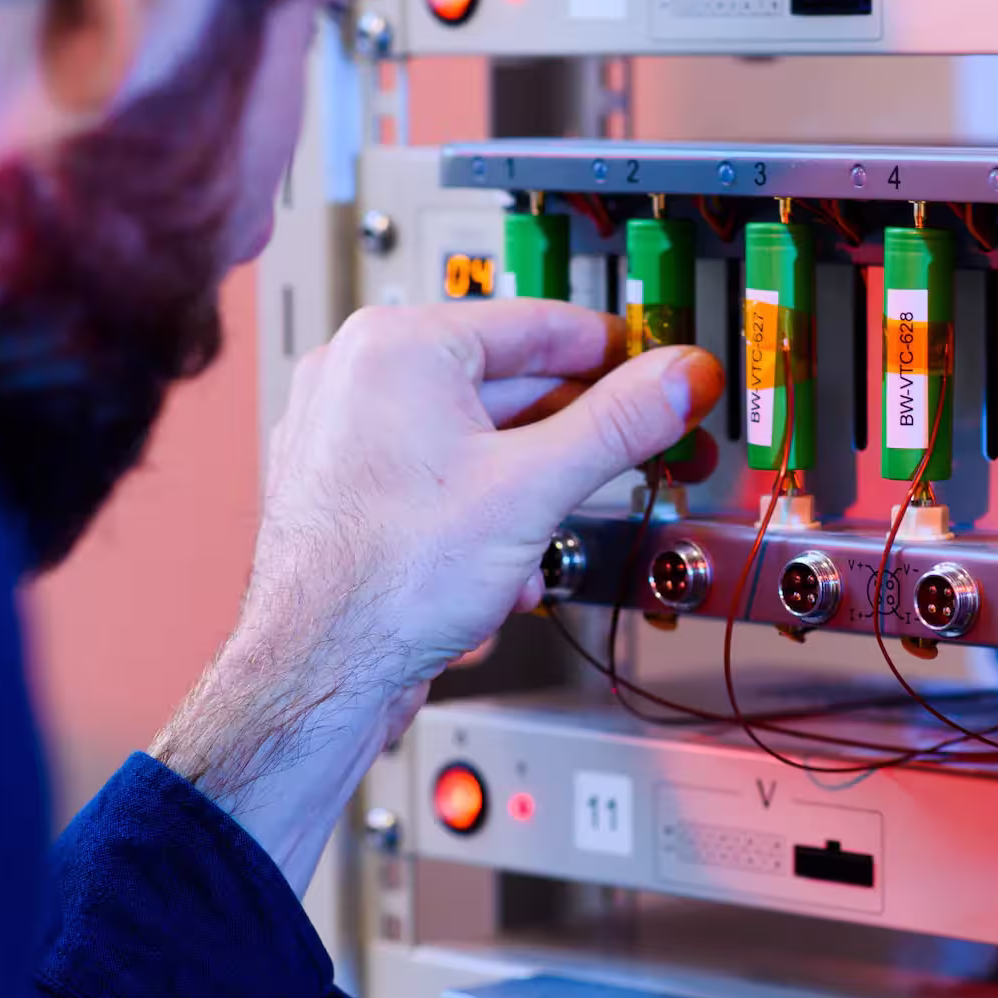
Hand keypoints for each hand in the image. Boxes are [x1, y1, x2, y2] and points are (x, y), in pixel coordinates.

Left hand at [152, 300, 722, 892]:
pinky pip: (440, 483)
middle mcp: (358, 375)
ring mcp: (344, 434)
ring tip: (540, 542)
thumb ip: (619, 423)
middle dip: (569, 442)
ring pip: (477, 443)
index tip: (656, 369)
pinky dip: (480, 519)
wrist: (318, 674)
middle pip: (508, 387)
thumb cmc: (386, 580)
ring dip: (525, 494)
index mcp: (397, 345)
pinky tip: (497, 572)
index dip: (613, 352)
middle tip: (631, 453)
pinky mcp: (346, 490)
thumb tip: (678, 377)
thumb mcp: (536, 487)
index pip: (537, 323)